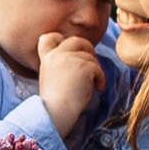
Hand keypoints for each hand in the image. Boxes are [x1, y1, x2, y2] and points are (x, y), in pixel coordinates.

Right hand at [36, 24, 108, 142]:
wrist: (56, 111)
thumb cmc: (55, 102)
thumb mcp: (51, 78)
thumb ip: (61, 65)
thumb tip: (82, 59)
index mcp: (47, 58)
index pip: (48, 37)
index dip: (61, 39)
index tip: (71, 52)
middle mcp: (57, 54)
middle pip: (77, 41)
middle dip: (88, 49)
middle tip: (92, 65)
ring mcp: (70, 58)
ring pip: (90, 57)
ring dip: (95, 70)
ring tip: (93, 85)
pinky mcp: (84, 66)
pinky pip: (98, 68)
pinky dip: (101, 79)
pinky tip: (98, 88)